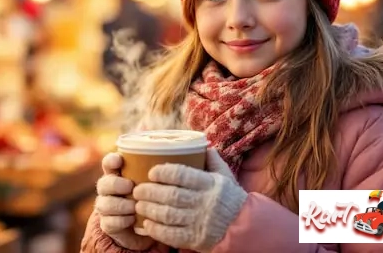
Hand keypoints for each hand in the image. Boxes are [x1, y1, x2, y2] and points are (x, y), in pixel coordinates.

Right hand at [95, 152, 154, 250]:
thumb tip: (174, 156)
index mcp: (117, 175)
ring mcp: (106, 207)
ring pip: (103, 204)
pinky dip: (120, 220)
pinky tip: (132, 219)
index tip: (119, 160)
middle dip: (115, 184)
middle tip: (130, 186)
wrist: (147, 227)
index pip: (108, 163)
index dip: (111, 160)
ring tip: (134, 206)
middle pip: (103, 183)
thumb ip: (156, 174)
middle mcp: (108, 190)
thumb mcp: (155, 184)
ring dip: (119, 204)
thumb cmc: (153, 199)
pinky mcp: (107, 224)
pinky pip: (108, 222)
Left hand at [133, 149, 247, 250]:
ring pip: (168, 214)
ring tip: (138, 205)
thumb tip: (202, 144)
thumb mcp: (225, 176)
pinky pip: (172, 235)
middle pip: (171, 195)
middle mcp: (204, 202)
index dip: (163, 172)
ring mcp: (199, 222)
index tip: (151, 172)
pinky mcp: (196, 239)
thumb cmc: (230, 198)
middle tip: (137, 190)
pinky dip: (156, 230)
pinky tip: (147, 224)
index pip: (182, 175)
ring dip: (149, 209)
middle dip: (149, 192)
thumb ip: (213, 160)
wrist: (244, 227)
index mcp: (210, 184)